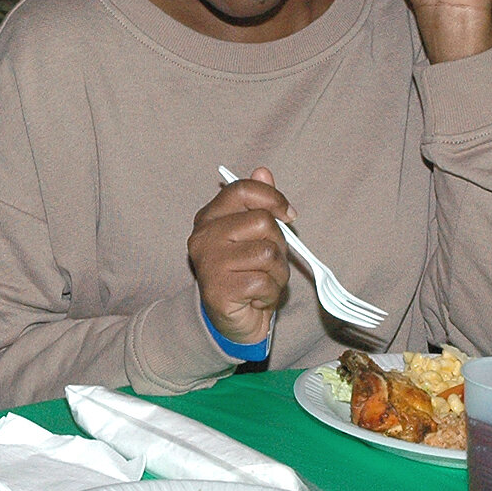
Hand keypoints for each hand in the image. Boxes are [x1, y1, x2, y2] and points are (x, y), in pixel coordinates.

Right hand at [187, 167, 291, 345]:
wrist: (230, 320)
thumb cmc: (244, 273)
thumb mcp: (253, 236)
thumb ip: (257, 203)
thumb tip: (263, 171)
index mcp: (209, 218)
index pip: (242, 190)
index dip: (272, 198)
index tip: (288, 215)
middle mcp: (203, 237)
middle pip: (262, 222)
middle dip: (278, 245)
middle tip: (268, 262)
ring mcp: (209, 263)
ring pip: (268, 253)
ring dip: (278, 272)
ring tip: (263, 281)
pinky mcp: (219, 290)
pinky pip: (264, 282)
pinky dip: (270, 293)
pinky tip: (257, 297)